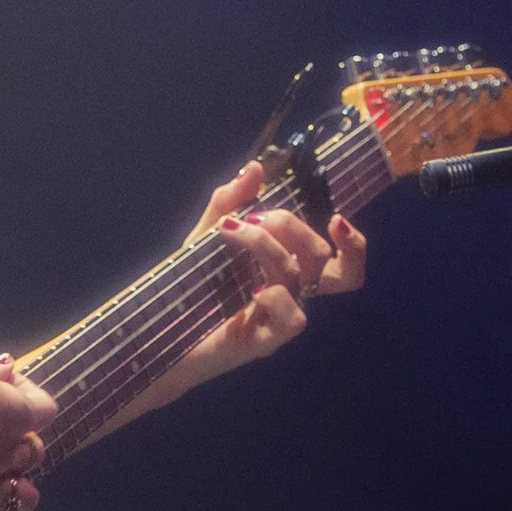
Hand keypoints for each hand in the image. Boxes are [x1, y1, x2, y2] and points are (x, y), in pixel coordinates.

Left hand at [175, 160, 367, 388]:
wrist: (158, 331)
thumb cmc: (187, 285)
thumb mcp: (205, 236)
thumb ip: (229, 202)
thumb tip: (255, 167)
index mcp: (285, 271)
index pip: (340, 263)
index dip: (354, 244)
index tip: (337, 218)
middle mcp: (290, 294)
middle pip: (324, 258)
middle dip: (289, 224)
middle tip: (249, 217)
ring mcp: (278, 318)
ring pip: (299, 275)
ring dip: (266, 244)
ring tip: (230, 232)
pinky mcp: (264, 342)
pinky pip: (293, 317)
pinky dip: (274, 294)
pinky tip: (248, 287)